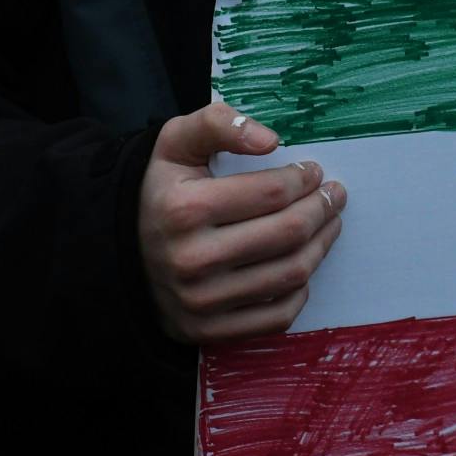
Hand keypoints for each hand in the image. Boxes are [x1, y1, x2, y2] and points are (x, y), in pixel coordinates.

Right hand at [138, 101, 346, 343]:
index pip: (272, 193)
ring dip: (321, 246)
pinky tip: (303, 267)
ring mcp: (202, 301)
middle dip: (322, 210)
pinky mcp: (210, 331)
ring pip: (290, 274)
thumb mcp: (175, 144)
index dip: (304, 179)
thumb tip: (271, 140)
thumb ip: (217, 124)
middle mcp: (192, 259)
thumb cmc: (160, 193)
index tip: (314, 172)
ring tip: (328, 225)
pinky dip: (300, 291)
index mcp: (184, 209)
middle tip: (334, 196)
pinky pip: (278, 316)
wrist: (120, 254)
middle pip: (287, 233)